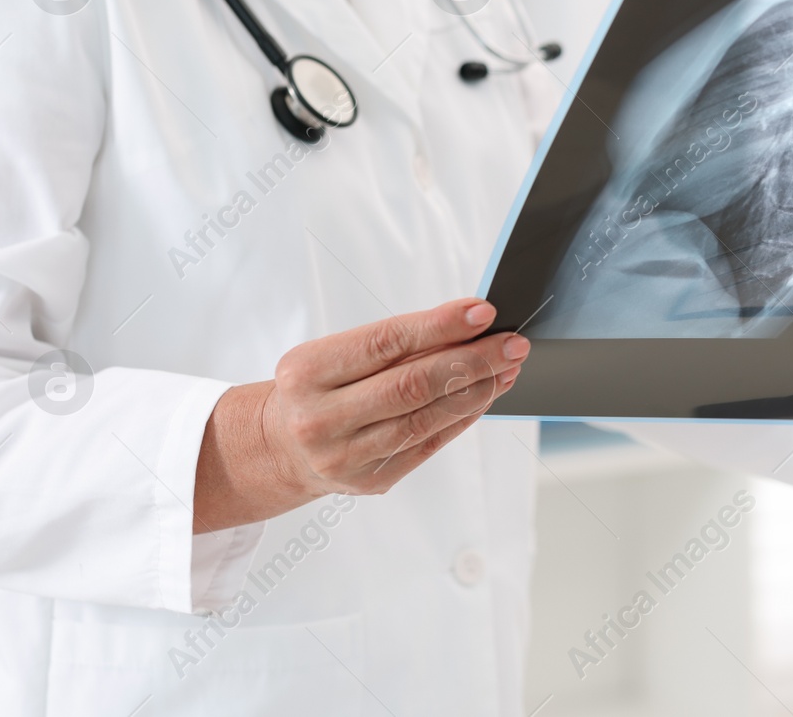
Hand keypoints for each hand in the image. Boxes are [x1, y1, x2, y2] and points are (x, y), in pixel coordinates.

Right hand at [194, 298, 526, 531]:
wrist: (279, 446)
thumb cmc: (316, 388)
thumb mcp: (334, 355)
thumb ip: (394, 343)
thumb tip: (469, 325)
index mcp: (307, 372)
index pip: (386, 342)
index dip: (440, 325)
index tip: (484, 311)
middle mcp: (321, 418)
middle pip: (413, 384)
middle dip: (473, 360)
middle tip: (513, 342)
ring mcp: (345, 457)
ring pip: (426, 418)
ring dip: (477, 390)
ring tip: (508, 366)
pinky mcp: (371, 481)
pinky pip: (429, 444)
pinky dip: (464, 416)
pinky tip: (487, 394)